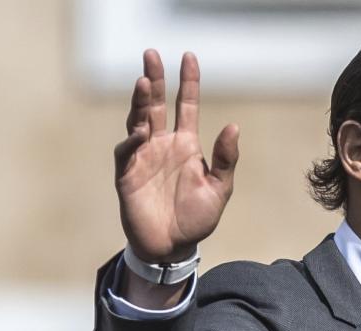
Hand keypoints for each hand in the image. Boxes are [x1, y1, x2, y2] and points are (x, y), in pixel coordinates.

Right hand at [114, 50, 238, 262]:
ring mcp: (143, 157)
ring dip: (139, 102)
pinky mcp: (127, 174)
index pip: (185, 105)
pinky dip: (133, 140)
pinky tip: (141, 131)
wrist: (174, 247)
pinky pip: (127, 151)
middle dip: (154, 79)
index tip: (188, 57)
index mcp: (186, 145)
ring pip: (138, 121)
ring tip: (143, 81)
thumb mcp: (220, 188)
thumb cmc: (197, 218)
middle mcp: (162, 145)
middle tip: (150, 53)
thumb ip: (226, 159)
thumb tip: (233, 126)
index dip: (187, 82)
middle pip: (155, 104)